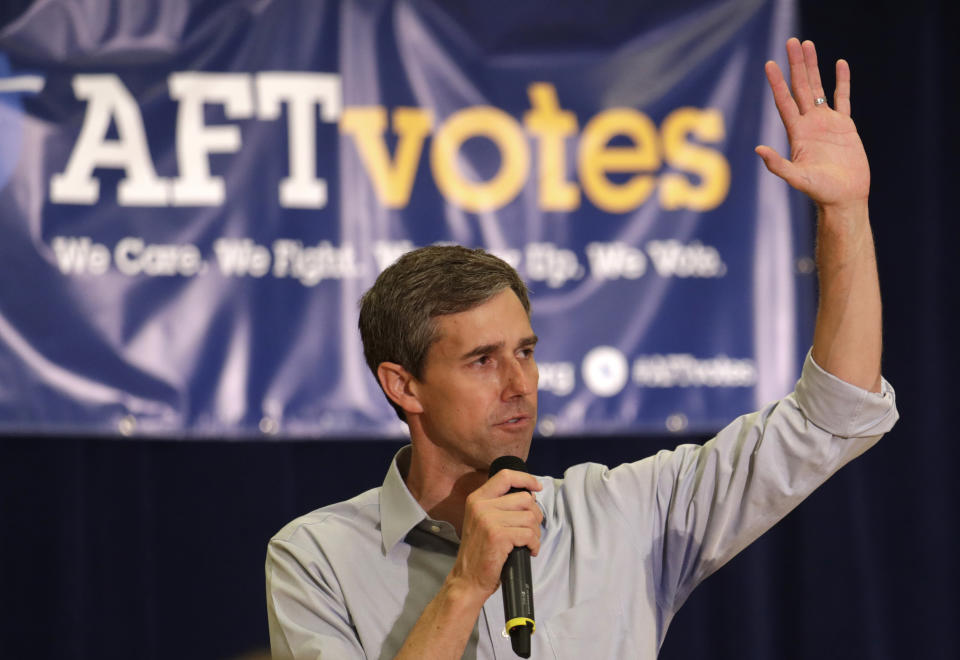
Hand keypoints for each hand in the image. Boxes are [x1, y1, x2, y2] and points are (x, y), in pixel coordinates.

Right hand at [448, 469, 543, 599]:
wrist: (467, 579)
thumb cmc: (480, 552)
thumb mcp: (483, 521)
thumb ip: (500, 506)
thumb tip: (529, 495)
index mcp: (477, 499)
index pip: (505, 476)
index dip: (526, 479)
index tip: (537, 487)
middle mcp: (481, 505)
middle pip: (524, 498)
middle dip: (535, 515)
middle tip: (530, 531)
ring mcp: (488, 520)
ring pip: (529, 517)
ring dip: (535, 533)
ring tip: (527, 543)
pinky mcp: (497, 536)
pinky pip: (528, 534)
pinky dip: (534, 544)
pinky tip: (529, 551)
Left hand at [755, 38, 869, 212]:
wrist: (845, 198)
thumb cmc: (820, 191)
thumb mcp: (797, 178)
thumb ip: (778, 165)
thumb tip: (758, 150)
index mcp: (798, 132)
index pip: (785, 101)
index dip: (777, 83)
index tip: (770, 64)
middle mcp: (810, 124)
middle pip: (801, 87)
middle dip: (796, 65)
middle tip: (792, 42)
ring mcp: (827, 123)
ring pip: (819, 88)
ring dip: (813, 67)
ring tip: (808, 44)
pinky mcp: (845, 126)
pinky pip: (843, 98)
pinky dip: (842, 81)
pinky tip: (839, 64)